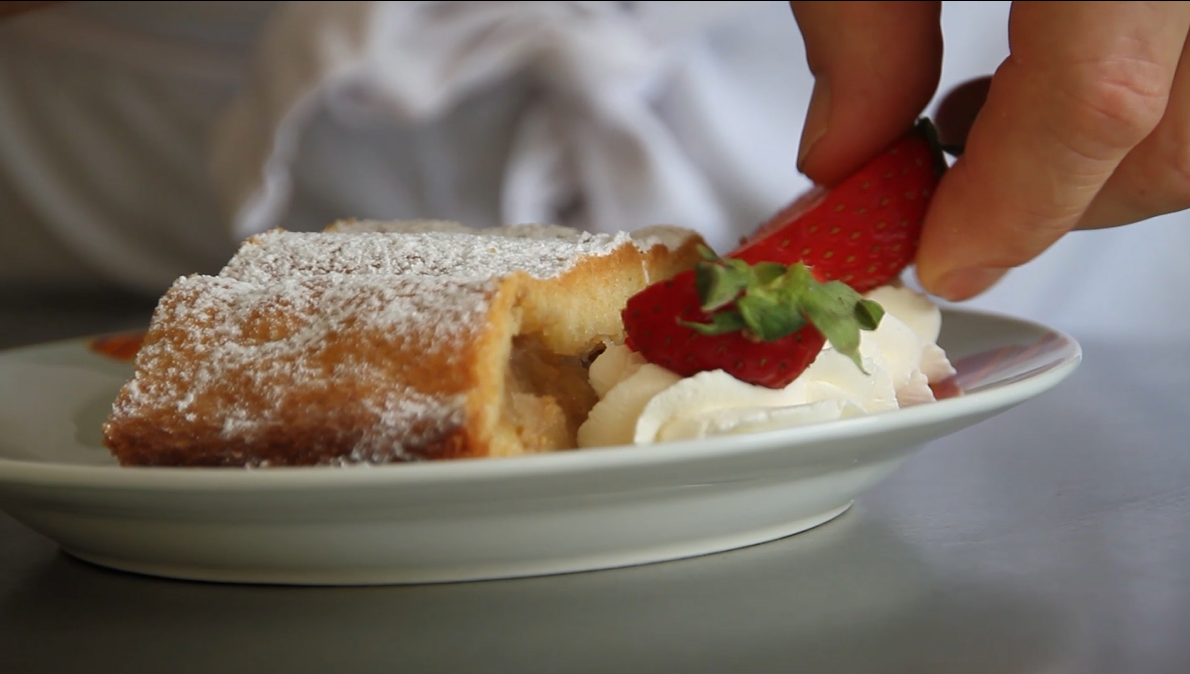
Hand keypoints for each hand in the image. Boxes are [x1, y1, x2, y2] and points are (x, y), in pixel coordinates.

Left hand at [790, 1, 1189, 300]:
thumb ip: (860, 29)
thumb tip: (840, 154)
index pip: (1096, 103)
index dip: (1010, 207)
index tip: (942, 261)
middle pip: (1176, 139)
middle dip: (1065, 208)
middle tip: (959, 219)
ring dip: (1096, 159)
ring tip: (980, 137)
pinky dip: (1124, 94)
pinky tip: (1029, 74)